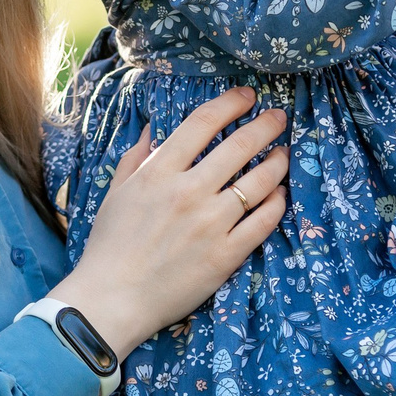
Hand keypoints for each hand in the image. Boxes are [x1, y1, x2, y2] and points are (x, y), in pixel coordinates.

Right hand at [50, 86, 287, 358]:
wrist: (113, 299)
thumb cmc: (110, 247)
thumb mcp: (116, 193)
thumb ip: (136, 157)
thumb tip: (154, 129)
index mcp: (159, 173)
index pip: (202, 124)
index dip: (230, 104)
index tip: (247, 96)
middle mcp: (188, 192)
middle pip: (239, 146)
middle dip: (266, 126)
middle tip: (279, 118)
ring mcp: (210, 224)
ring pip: (259, 182)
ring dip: (277, 162)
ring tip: (284, 154)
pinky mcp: (226, 255)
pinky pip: (263, 221)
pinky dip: (276, 203)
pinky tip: (279, 195)